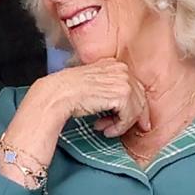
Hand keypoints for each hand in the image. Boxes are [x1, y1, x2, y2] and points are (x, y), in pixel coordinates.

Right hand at [0, 61, 149, 184]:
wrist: (55, 96)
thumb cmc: (65, 94)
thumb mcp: (89, 86)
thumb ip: (104, 89)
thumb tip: (117, 105)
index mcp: (112, 64)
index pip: (131, 85)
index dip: (130, 105)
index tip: (123, 119)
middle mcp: (121, 69)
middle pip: (138, 96)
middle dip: (128, 116)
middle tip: (113, 128)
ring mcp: (123, 81)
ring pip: (136, 108)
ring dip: (121, 124)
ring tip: (106, 130)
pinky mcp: (122, 94)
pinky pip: (130, 116)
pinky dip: (119, 127)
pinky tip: (106, 130)